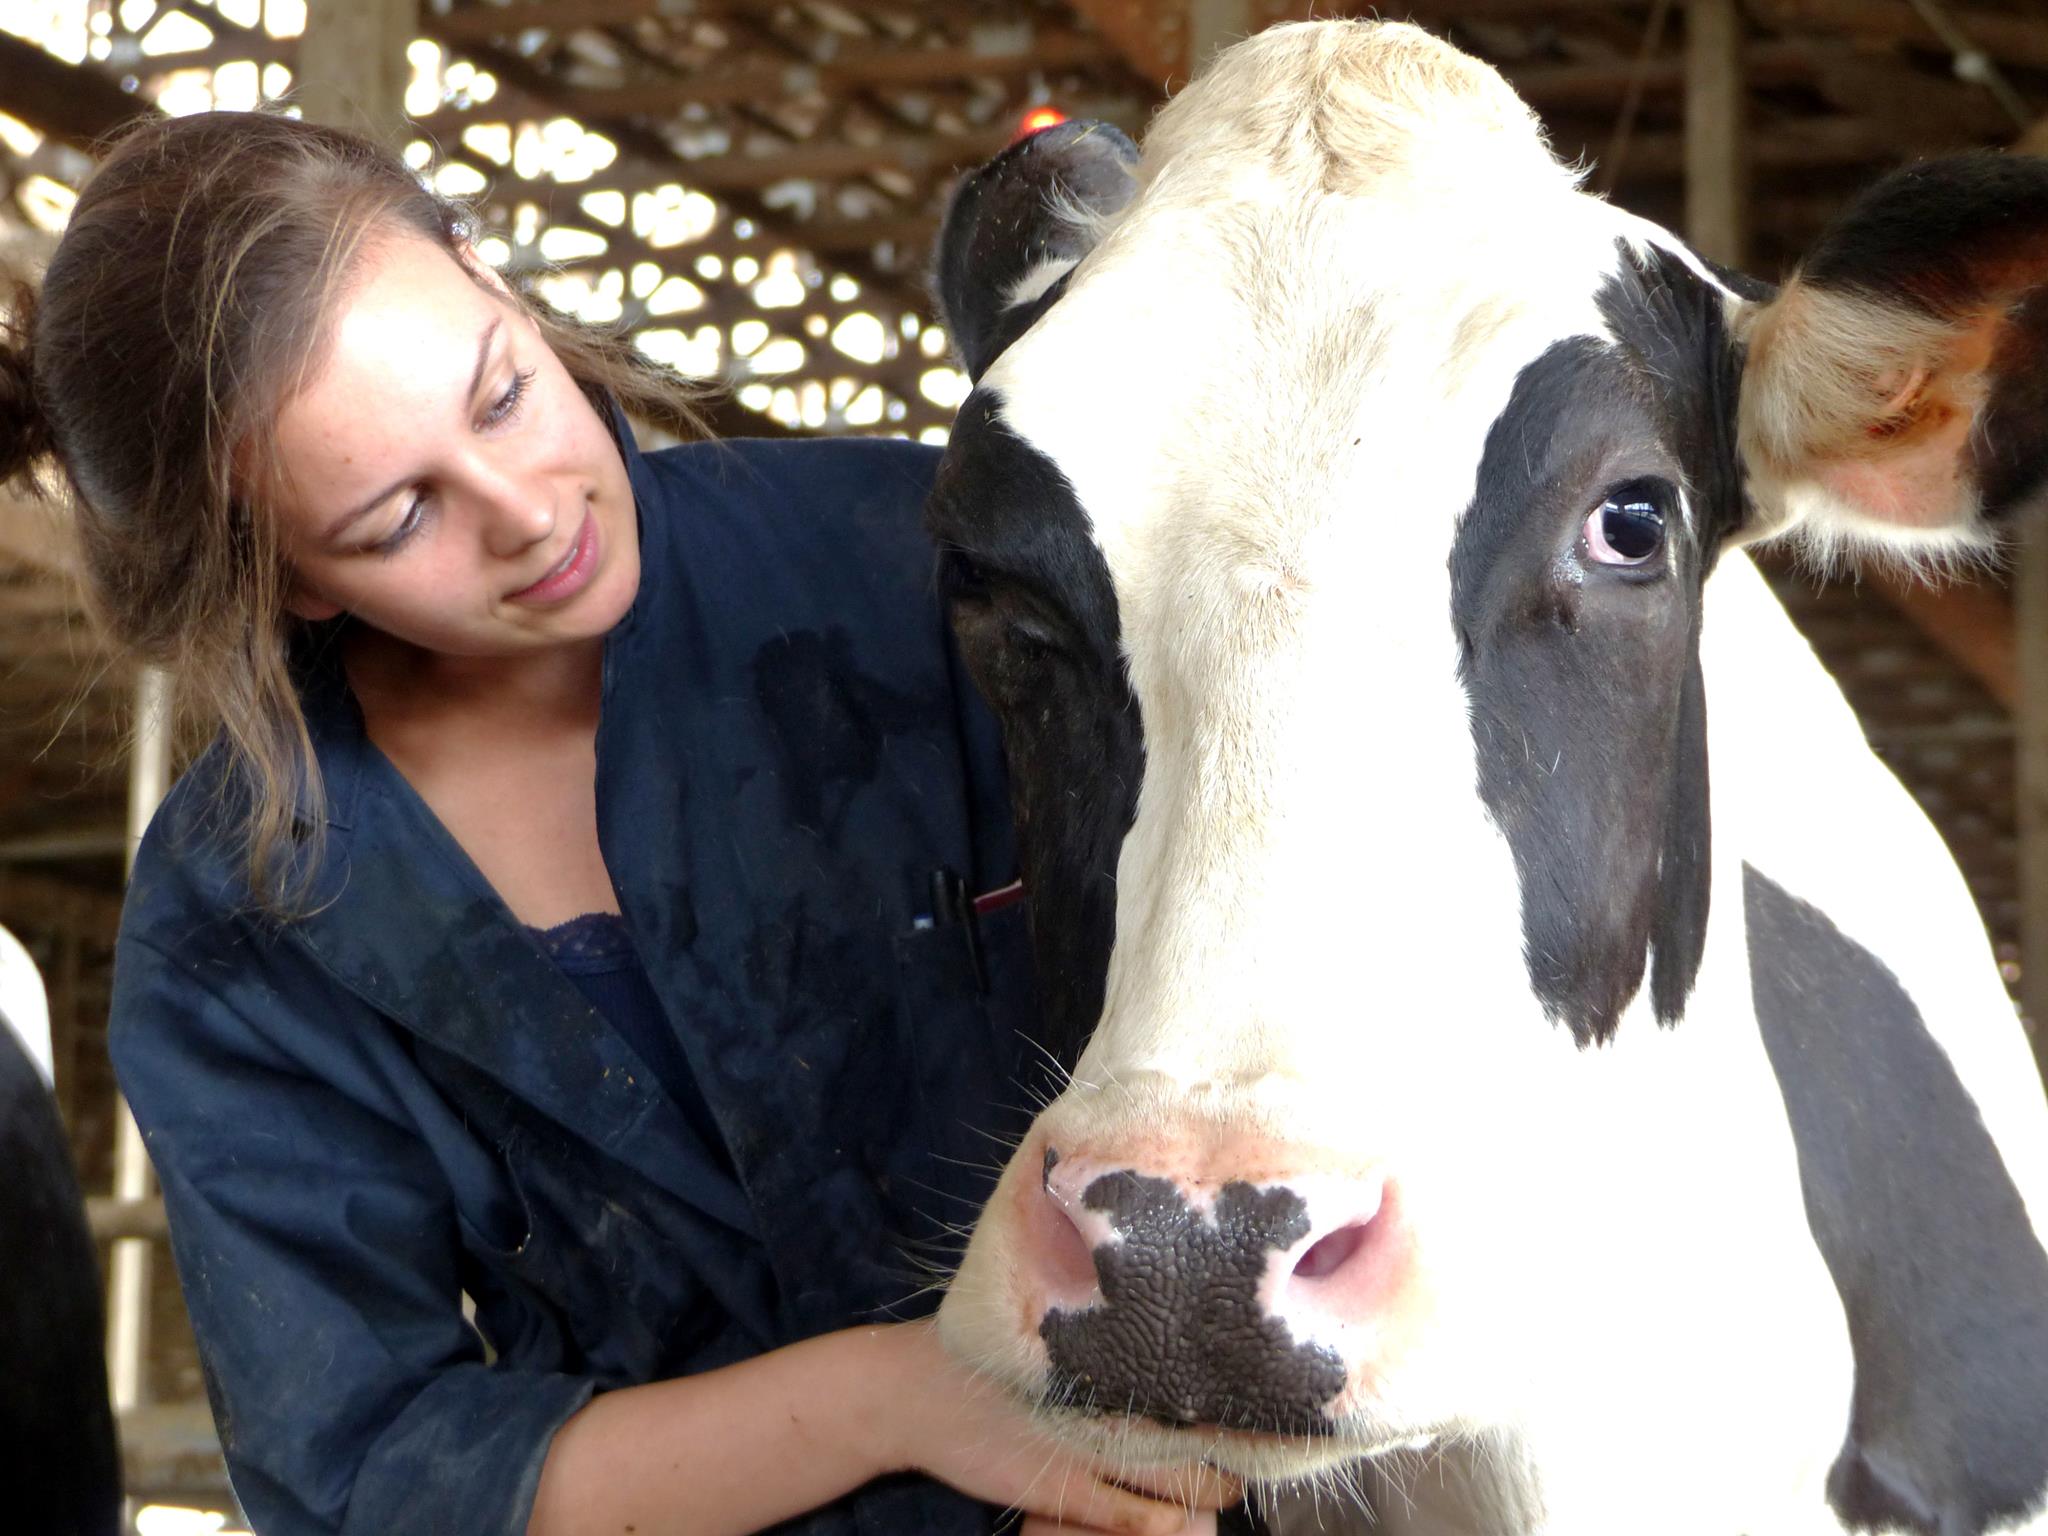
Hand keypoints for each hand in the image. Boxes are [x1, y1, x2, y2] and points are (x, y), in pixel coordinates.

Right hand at [876, 1321, 1239, 1535]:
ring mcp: (1091, 1446)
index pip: (1198, 1367)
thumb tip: (1160, 1291)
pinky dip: (1166, 1522)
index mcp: (1110, 1344)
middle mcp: (1109, 1392)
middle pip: (1206, 1431)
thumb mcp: (1048, 1312)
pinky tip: (1176, 1513)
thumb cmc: (989, 1345)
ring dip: (1210, 1493)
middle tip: (1254, 1444)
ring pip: (1183, 1486)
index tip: (1261, 1389)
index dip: (1238, 1387)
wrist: (919, 1390)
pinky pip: (1136, 1517)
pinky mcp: (1066, 1489)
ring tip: (1225, 1484)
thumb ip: (1102, 1310)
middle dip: (1237, 1448)